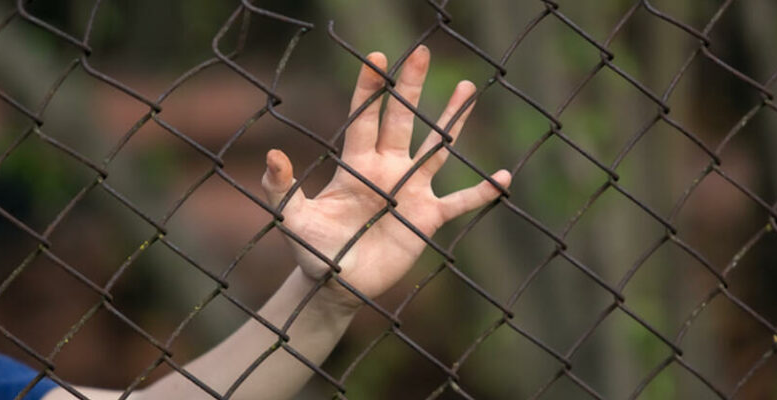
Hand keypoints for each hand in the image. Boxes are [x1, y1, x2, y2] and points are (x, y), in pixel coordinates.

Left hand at [261, 46, 510, 302]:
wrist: (338, 285)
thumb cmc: (314, 250)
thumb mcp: (294, 220)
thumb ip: (283, 189)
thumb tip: (272, 156)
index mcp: (355, 166)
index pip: (364, 119)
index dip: (370, 90)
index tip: (378, 59)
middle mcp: (386, 170)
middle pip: (401, 122)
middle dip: (411, 89)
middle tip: (420, 53)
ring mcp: (411, 192)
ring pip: (435, 149)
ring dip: (451, 121)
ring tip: (467, 90)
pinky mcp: (428, 218)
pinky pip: (460, 202)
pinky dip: (482, 192)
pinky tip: (504, 177)